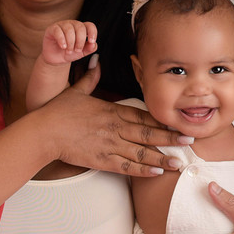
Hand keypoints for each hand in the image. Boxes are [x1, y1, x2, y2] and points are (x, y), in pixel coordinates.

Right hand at [34, 61, 189, 176]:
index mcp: (112, 111)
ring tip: (178, 162)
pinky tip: (156, 173)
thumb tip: (96, 61)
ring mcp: (109, 145)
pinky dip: (142, 170)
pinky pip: (126, 166)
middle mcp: (115, 128)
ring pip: (141, 153)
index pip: (143, 116)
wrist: (43, 132)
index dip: (162, 120)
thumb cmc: (57, 111)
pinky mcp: (101, 160)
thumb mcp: (76, 91)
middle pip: (148, 134)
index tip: (178, 121)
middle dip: (171, 137)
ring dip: (162, 158)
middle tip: (190, 139)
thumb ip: (90, 78)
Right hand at [40, 20, 97, 64]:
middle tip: (77, 50)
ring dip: (71, 42)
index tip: (92, 41)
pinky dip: (62, 40)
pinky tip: (63, 46)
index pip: (90, 25)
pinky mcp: (52, 29)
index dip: (92, 32)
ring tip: (69, 50)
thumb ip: (89, 48)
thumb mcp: (81, 52)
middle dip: (80, 41)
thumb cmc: (69, 52)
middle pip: (80, 27)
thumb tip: (94, 44)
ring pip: (69, 29)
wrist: (55, 58)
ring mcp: (62, 25)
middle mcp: (72, 24)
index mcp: (82, 29)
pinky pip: (58, 31)